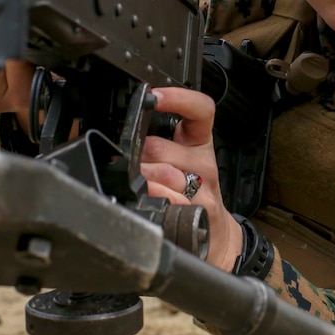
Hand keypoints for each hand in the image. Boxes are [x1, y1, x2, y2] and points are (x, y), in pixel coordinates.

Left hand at [141, 86, 242, 271]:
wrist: (215, 239)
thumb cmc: (192, 198)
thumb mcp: (178, 164)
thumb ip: (154, 147)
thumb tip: (119, 138)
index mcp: (198, 144)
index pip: (200, 110)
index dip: (179, 98)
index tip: (155, 94)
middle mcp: (204, 163)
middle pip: (161, 146)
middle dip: (136, 156)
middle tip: (130, 166)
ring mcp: (204, 188)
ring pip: (162, 173)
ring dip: (142, 180)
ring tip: (139, 189)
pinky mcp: (201, 212)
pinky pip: (171, 201)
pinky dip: (155, 202)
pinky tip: (151, 206)